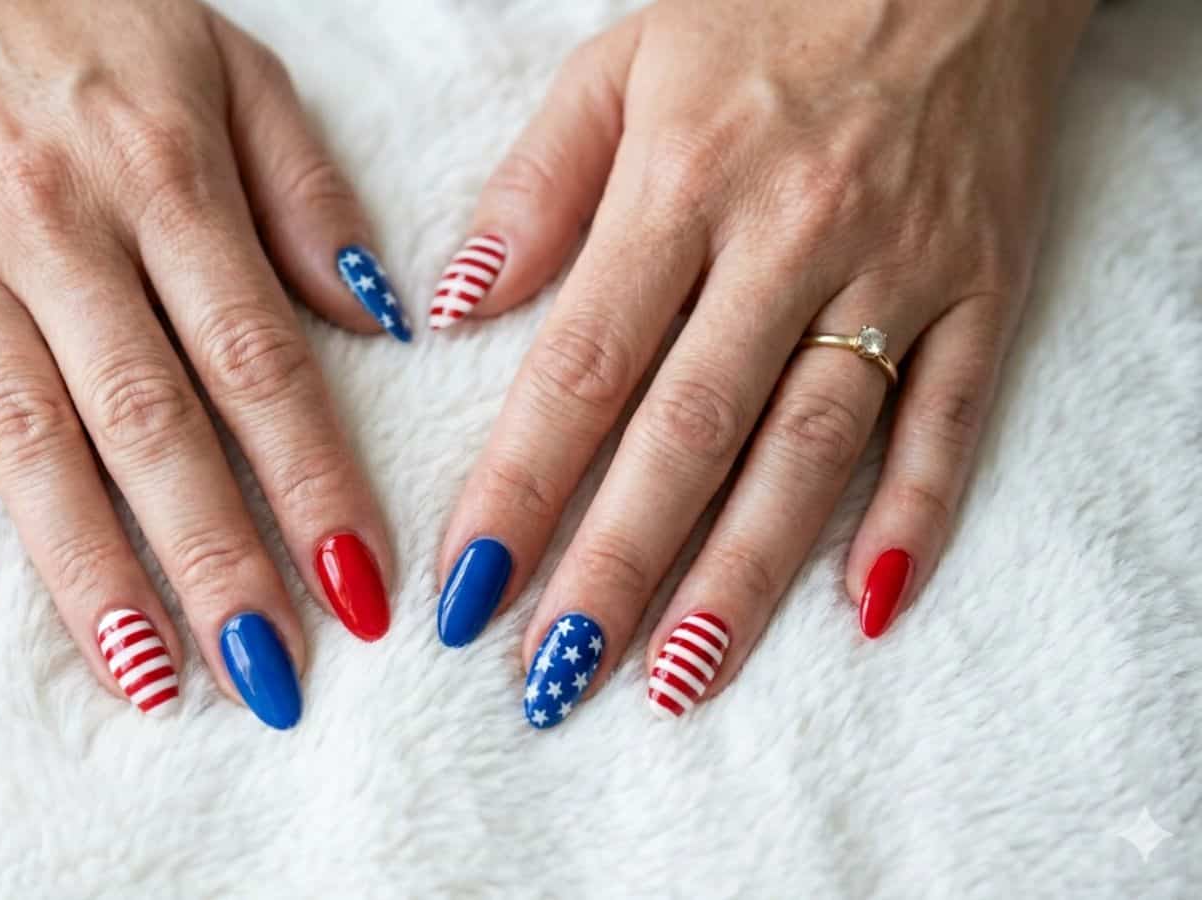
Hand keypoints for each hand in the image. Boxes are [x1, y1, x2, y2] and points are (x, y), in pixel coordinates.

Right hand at [0, 0, 406, 728]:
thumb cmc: (90, 9)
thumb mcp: (230, 66)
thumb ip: (305, 192)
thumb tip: (379, 319)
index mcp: (165, 174)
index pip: (254, 361)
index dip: (311, 481)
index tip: (360, 584)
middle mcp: (56, 224)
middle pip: (149, 423)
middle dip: (217, 561)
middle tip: (269, 677)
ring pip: (27, 439)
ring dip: (90, 571)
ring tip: (148, 678)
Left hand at [431, 0, 1095, 725]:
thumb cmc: (765, 7)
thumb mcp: (621, 61)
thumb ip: (537, 187)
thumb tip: (456, 309)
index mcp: (682, 184)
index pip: (581, 368)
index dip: (518, 489)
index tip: (466, 589)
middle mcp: (789, 240)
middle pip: (688, 434)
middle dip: (614, 566)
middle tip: (554, 678)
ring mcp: (896, 272)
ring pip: (811, 451)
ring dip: (742, 576)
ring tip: (679, 679)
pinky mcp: (982, 290)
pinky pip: (951, 420)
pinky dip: (916, 517)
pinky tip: (866, 610)